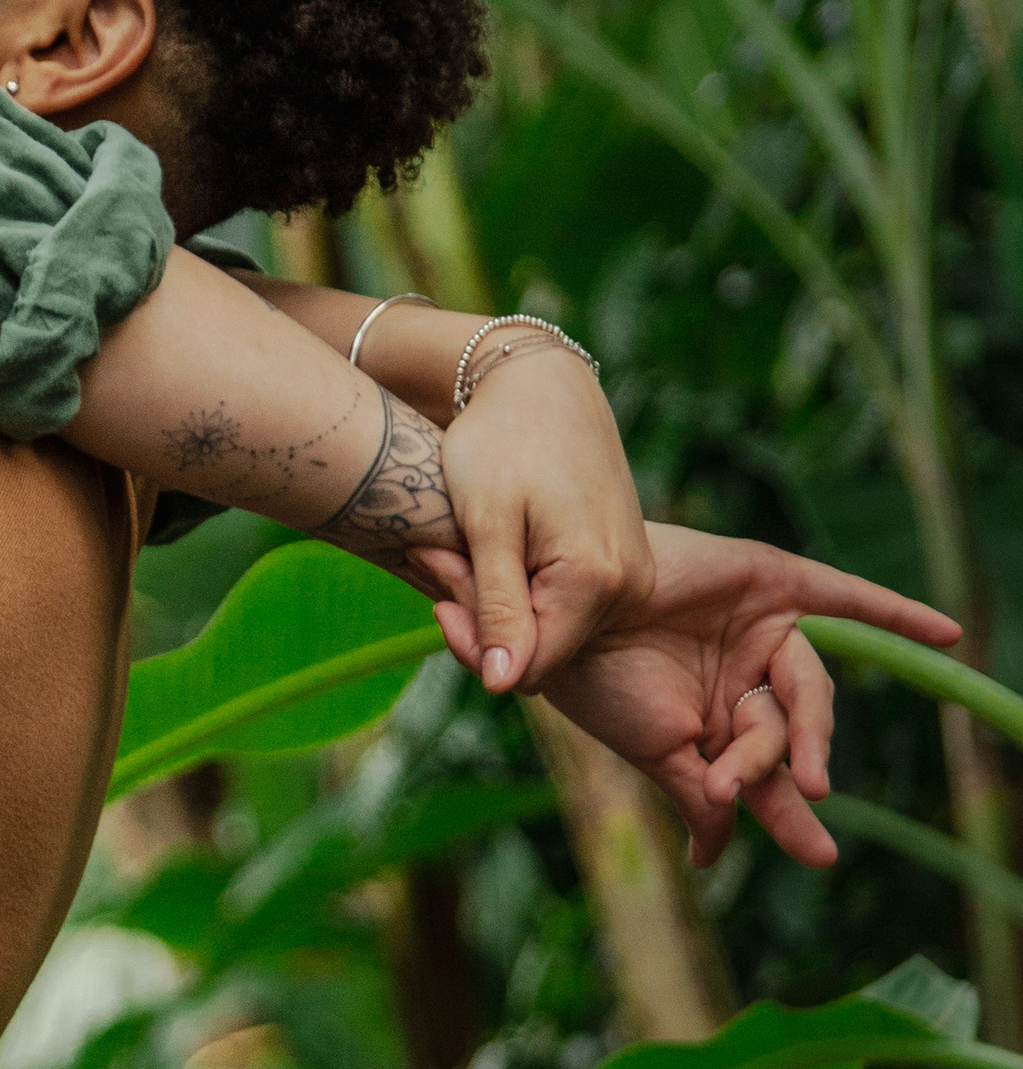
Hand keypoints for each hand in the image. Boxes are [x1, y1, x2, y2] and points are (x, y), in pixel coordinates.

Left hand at [418, 340, 651, 692]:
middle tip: (442, 553)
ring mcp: (632, 576)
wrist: (540, 384)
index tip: (436, 583)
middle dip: (486, 618)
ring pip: (552, 628)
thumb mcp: (486, 525)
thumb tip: (503, 685)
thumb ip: (497, 607)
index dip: (473, 642)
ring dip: (503, 601)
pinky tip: (499, 544)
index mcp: (597, 581)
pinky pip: (567, 603)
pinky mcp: (623, 565)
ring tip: (470, 541)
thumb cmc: (501, 443)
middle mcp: (630, 587)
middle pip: (542, 649)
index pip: (528, 666)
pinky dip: (526, 585)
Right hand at [529, 522, 960, 866]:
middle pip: (792, 731)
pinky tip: (947, 635)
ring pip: (809, 685)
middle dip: (792, 764)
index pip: (769, 776)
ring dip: (809, 726)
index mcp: (717, 722)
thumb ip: (697, 801)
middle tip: (805, 790)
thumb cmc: (598, 685)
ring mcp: (760, 630)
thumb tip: (711, 861)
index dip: (793, 816)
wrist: (564, 614)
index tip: (820, 856)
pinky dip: (895, 615)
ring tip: (802, 766)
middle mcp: (744, 678)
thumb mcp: (655, 753)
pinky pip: (845, 598)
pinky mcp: (772, 582)